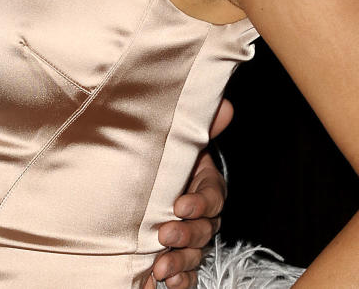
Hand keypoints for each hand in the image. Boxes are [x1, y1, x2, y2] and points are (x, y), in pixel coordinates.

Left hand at [147, 130, 227, 288]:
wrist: (150, 181)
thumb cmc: (168, 160)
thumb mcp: (181, 141)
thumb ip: (201, 126)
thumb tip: (226, 104)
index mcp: (206, 186)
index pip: (212, 197)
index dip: (199, 202)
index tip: (180, 205)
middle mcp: (204, 216)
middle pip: (204, 229)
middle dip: (187, 234)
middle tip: (165, 234)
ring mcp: (194, 238)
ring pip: (195, 254)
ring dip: (181, 261)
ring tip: (162, 266)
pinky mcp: (181, 256)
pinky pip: (188, 274)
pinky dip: (181, 280)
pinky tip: (169, 282)